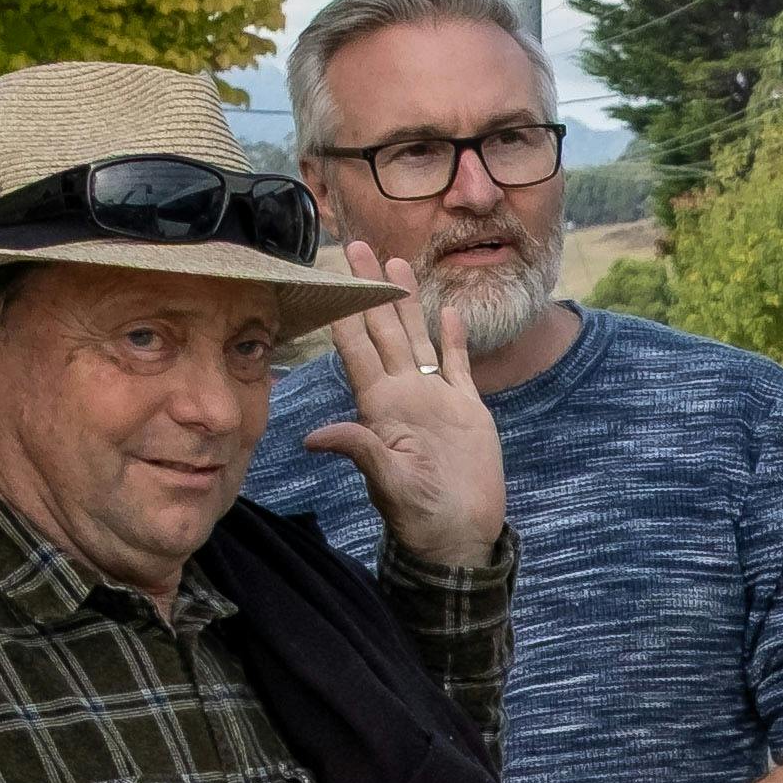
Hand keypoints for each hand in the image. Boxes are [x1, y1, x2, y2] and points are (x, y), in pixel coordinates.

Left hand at [303, 241, 510, 568]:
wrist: (461, 536)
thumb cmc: (422, 517)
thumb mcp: (389, 484)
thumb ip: (360, 451)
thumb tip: (315, 436)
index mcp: (382, 407)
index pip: (357, 349)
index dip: (345, 311)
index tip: (331, 276)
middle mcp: (404, 395)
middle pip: (383, 331)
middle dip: (370, 289)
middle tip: (356, 247)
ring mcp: (435, 401)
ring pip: (417, 339)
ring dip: (406, 303)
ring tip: (395, 265)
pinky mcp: (467, 410)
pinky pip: (457, 366)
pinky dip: (453, 339)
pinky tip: (448, 312)